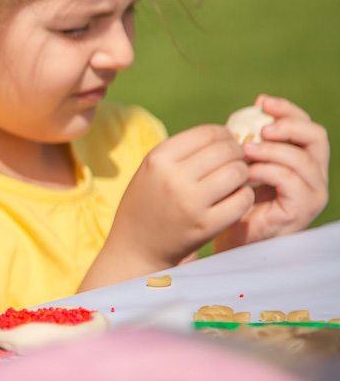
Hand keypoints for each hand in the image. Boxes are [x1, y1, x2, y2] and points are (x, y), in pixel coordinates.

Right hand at [108, 124, 253, 269]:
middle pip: (226, 150)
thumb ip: (183, 152)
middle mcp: (173, 178)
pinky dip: (244, 196)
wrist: (136, 248)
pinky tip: (234, 199)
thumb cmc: (147, 204)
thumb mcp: (151, 170)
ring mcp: (190, 203)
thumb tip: (227, 136)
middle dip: (237, 154)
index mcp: (158, 159)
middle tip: (235, 163)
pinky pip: (242, 199)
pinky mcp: (206, 225)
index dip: (224, 135)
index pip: (207, 133)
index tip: (226, 145)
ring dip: (243, 174)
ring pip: (238, 172)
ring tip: (233, 181)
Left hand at [215, 95, 329, 250]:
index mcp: (302, 159)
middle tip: (262, 126)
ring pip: (303, 159)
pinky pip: (290, 181)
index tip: (261, 101)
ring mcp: (311, 193)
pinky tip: (246, 172)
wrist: (228, 237)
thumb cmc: (233, 199)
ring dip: (273, 150)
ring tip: (245, 149)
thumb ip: (249, 142)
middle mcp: (314, 175)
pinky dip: (268, 171)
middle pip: (316, 136)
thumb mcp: (242, 164)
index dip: (287, 110)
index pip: (306, 125)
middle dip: (289, 124)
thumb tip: (245, 113)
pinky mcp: (301, 209)